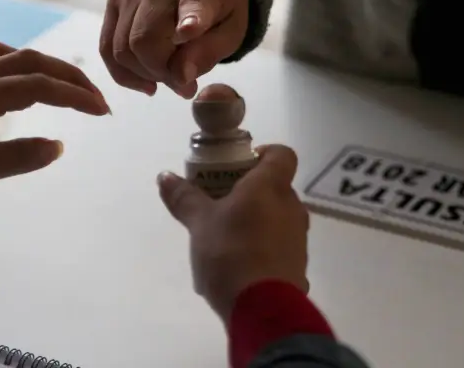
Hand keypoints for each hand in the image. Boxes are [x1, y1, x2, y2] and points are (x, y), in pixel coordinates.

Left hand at [0, 42, 109, 214]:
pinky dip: (17, 71)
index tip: (103, 111)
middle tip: (94, 97)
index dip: (75, 95)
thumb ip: (21, 156)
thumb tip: (58, 146)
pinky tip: (20, 91)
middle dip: (66, 75)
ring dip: (40, 65)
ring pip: (7, 57)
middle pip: (28, 61)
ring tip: (62, 86)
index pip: (39, 85)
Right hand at [100, 0, 248, 97]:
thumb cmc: (219, 14)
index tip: (189, 33)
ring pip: (122, 50)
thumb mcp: (230, 35)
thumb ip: (208, 54)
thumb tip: (180, 76)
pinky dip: (124, 73)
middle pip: (143, 42)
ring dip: (144, 74)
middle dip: (160, 73)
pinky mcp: (114, 2)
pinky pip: (107, 49)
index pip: (193, 6)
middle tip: (183, 83)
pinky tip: (146, 81)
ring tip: (168, 76)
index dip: (189, 22)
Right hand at [157, 145, 309, 323]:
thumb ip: (184, 198)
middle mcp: (292, 207)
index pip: (282, 154)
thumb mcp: (199, 224)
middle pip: (277, 188)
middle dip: (251, 193)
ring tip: (226, 239)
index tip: (239, 167)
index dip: (263, 154)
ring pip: (278, 218)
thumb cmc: (230, 252)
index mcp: (271, 186)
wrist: (261, 308)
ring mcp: (298, 238)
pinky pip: (279, 247)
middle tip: (222, 204)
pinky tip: (240, 266)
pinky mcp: (298, 265)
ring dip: (257, 222)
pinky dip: (263, 249)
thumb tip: (165, 176)